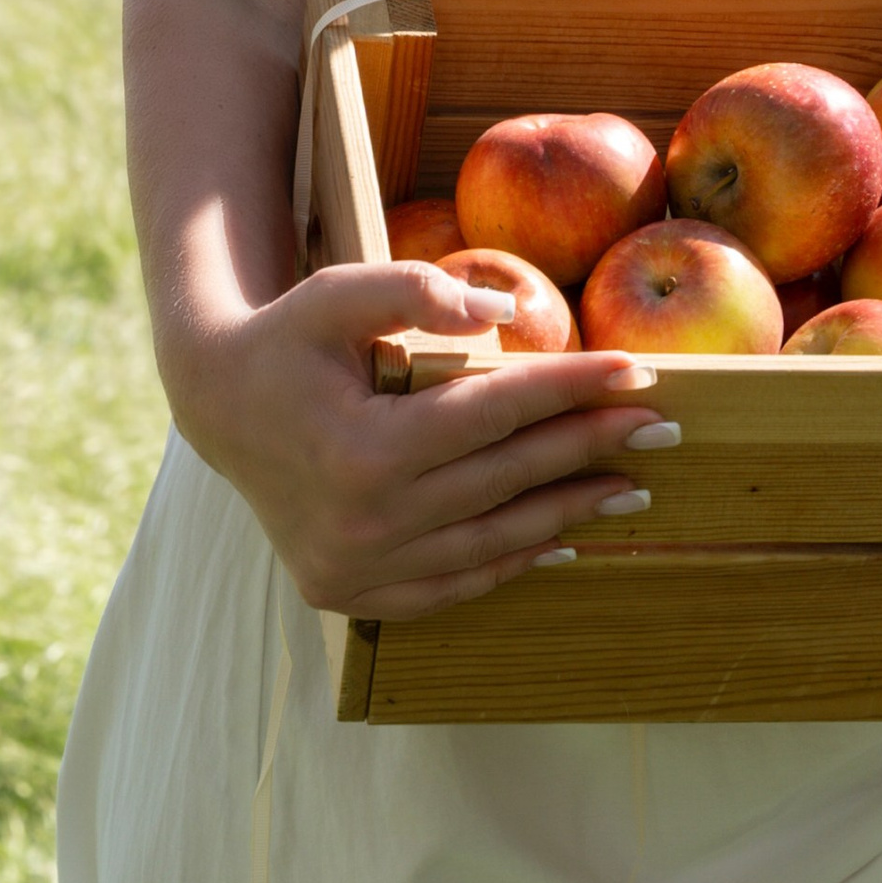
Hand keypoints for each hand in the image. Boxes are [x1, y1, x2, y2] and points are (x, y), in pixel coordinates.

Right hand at [169, 258, 673, 620]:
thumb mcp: (340, 292)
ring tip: (633, 487)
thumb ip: (417, 289)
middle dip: (593, 447)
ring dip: (569, 512)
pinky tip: (562, 540)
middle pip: (507, 477)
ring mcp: (359, 568)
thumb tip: (506, 310)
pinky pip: (452, 585)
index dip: (574, 388)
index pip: (498, 412)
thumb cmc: (289, 339)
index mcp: (365, 448)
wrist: (218, 408)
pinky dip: (512, 563)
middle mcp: (366, 520)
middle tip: (664, 426)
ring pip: (492, 542)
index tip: (641, 373)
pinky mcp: (354, 593)